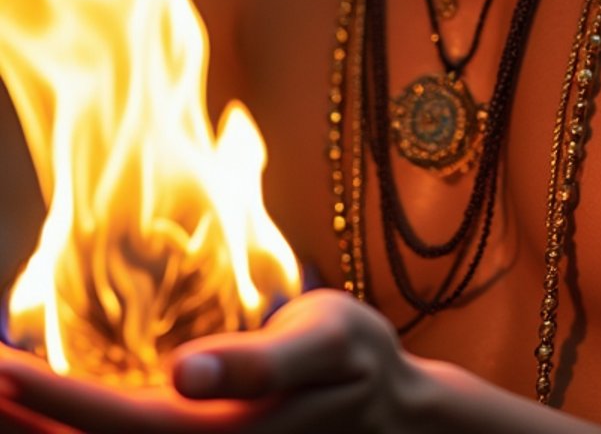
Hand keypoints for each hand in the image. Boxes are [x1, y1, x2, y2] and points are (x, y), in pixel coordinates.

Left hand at [0, 290, 422, 433]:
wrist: (397, 416)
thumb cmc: (360, 364)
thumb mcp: (328, 342)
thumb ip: (259, 363)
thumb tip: (184, 372)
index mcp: (222, 430)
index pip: (115, 421)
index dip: (52, 399)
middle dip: (27, 419)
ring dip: (40, 431)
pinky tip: (45, 417)